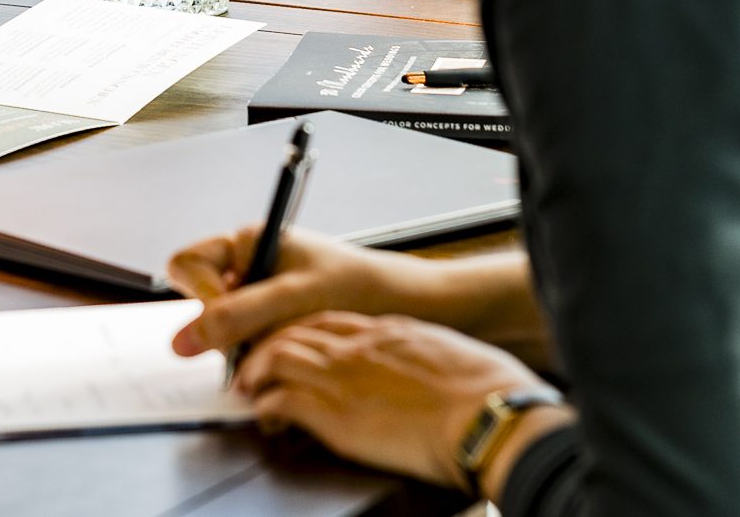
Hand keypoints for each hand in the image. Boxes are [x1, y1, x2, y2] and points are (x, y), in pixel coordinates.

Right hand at [167, 224, 451, 359]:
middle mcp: (246, 265)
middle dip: (221, 325)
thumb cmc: (354, 288)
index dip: (197, 295)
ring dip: (244, 342)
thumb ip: (237, 316)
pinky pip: (244, 339)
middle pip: (199, 297)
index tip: (225, 319)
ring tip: (283, 343)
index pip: (187, 264)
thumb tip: (181, 342)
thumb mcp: (291, 300)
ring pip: (221, 324)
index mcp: (246, 242)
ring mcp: (257, 292)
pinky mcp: (271, 319)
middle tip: (256, 337)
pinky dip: (259, 352)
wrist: (402, 304)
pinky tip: (288, 352)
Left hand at [237, 311, 556, 494]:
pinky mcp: (334, 414)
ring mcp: (342, 377)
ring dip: (257, 374)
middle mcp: (357, 347)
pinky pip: (281, 401)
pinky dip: (267, 409)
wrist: (488, 415)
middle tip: (257, 365)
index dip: (301, 331)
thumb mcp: (451, 356)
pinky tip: (268, 419)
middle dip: (267, 346)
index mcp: (387, 331)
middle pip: (293, 331)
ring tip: (251, 389)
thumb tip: (425, 374)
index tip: (290, 342)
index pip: (327, 320)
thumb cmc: (487, 392)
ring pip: (276, 358)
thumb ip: (424, 358)